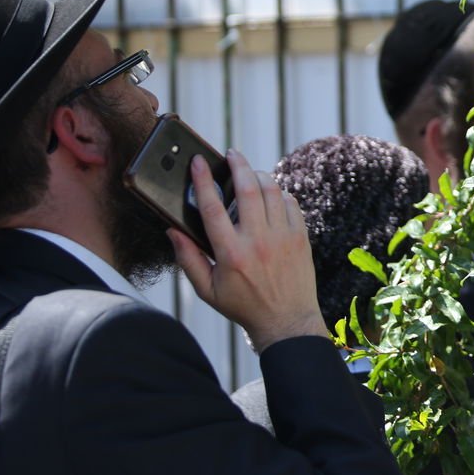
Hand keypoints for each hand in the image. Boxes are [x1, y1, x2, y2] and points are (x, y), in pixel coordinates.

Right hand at [170, 148, 326, 351]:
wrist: (286, 321)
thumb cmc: (243, 306)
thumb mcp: (207, 290)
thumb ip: (187, 259)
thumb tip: (172, 230)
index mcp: (231, 253)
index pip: (212, 208)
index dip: (203, 180)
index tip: (198, 162)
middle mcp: (258, 241)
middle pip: (247, 189)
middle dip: (238, 165)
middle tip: (231, 154)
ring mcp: (283, 237)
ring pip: (272, 191)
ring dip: (259, 175)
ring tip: (249, 173)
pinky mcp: (301, 238)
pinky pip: (292, 204)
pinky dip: (280, 194)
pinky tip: (271, 195)